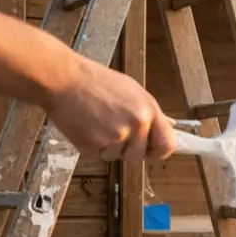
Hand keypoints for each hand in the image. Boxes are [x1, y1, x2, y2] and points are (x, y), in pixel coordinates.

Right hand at [42, 53, 177, 162]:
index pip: (167, 145)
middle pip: (139, 156)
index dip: (159, 152)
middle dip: (128, 149)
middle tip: (113, 131)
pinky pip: (97, 156)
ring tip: (97, 122)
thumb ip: (152, 112)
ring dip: (107, 147)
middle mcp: (136, 125)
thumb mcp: (133, 90)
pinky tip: (85, 126)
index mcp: (149, 111)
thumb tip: (171, 126)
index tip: (151, 151)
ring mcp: (114, 136)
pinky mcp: (93, 145)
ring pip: (117, 157)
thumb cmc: (97, 82)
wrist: (64, 79)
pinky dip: (91, 146)